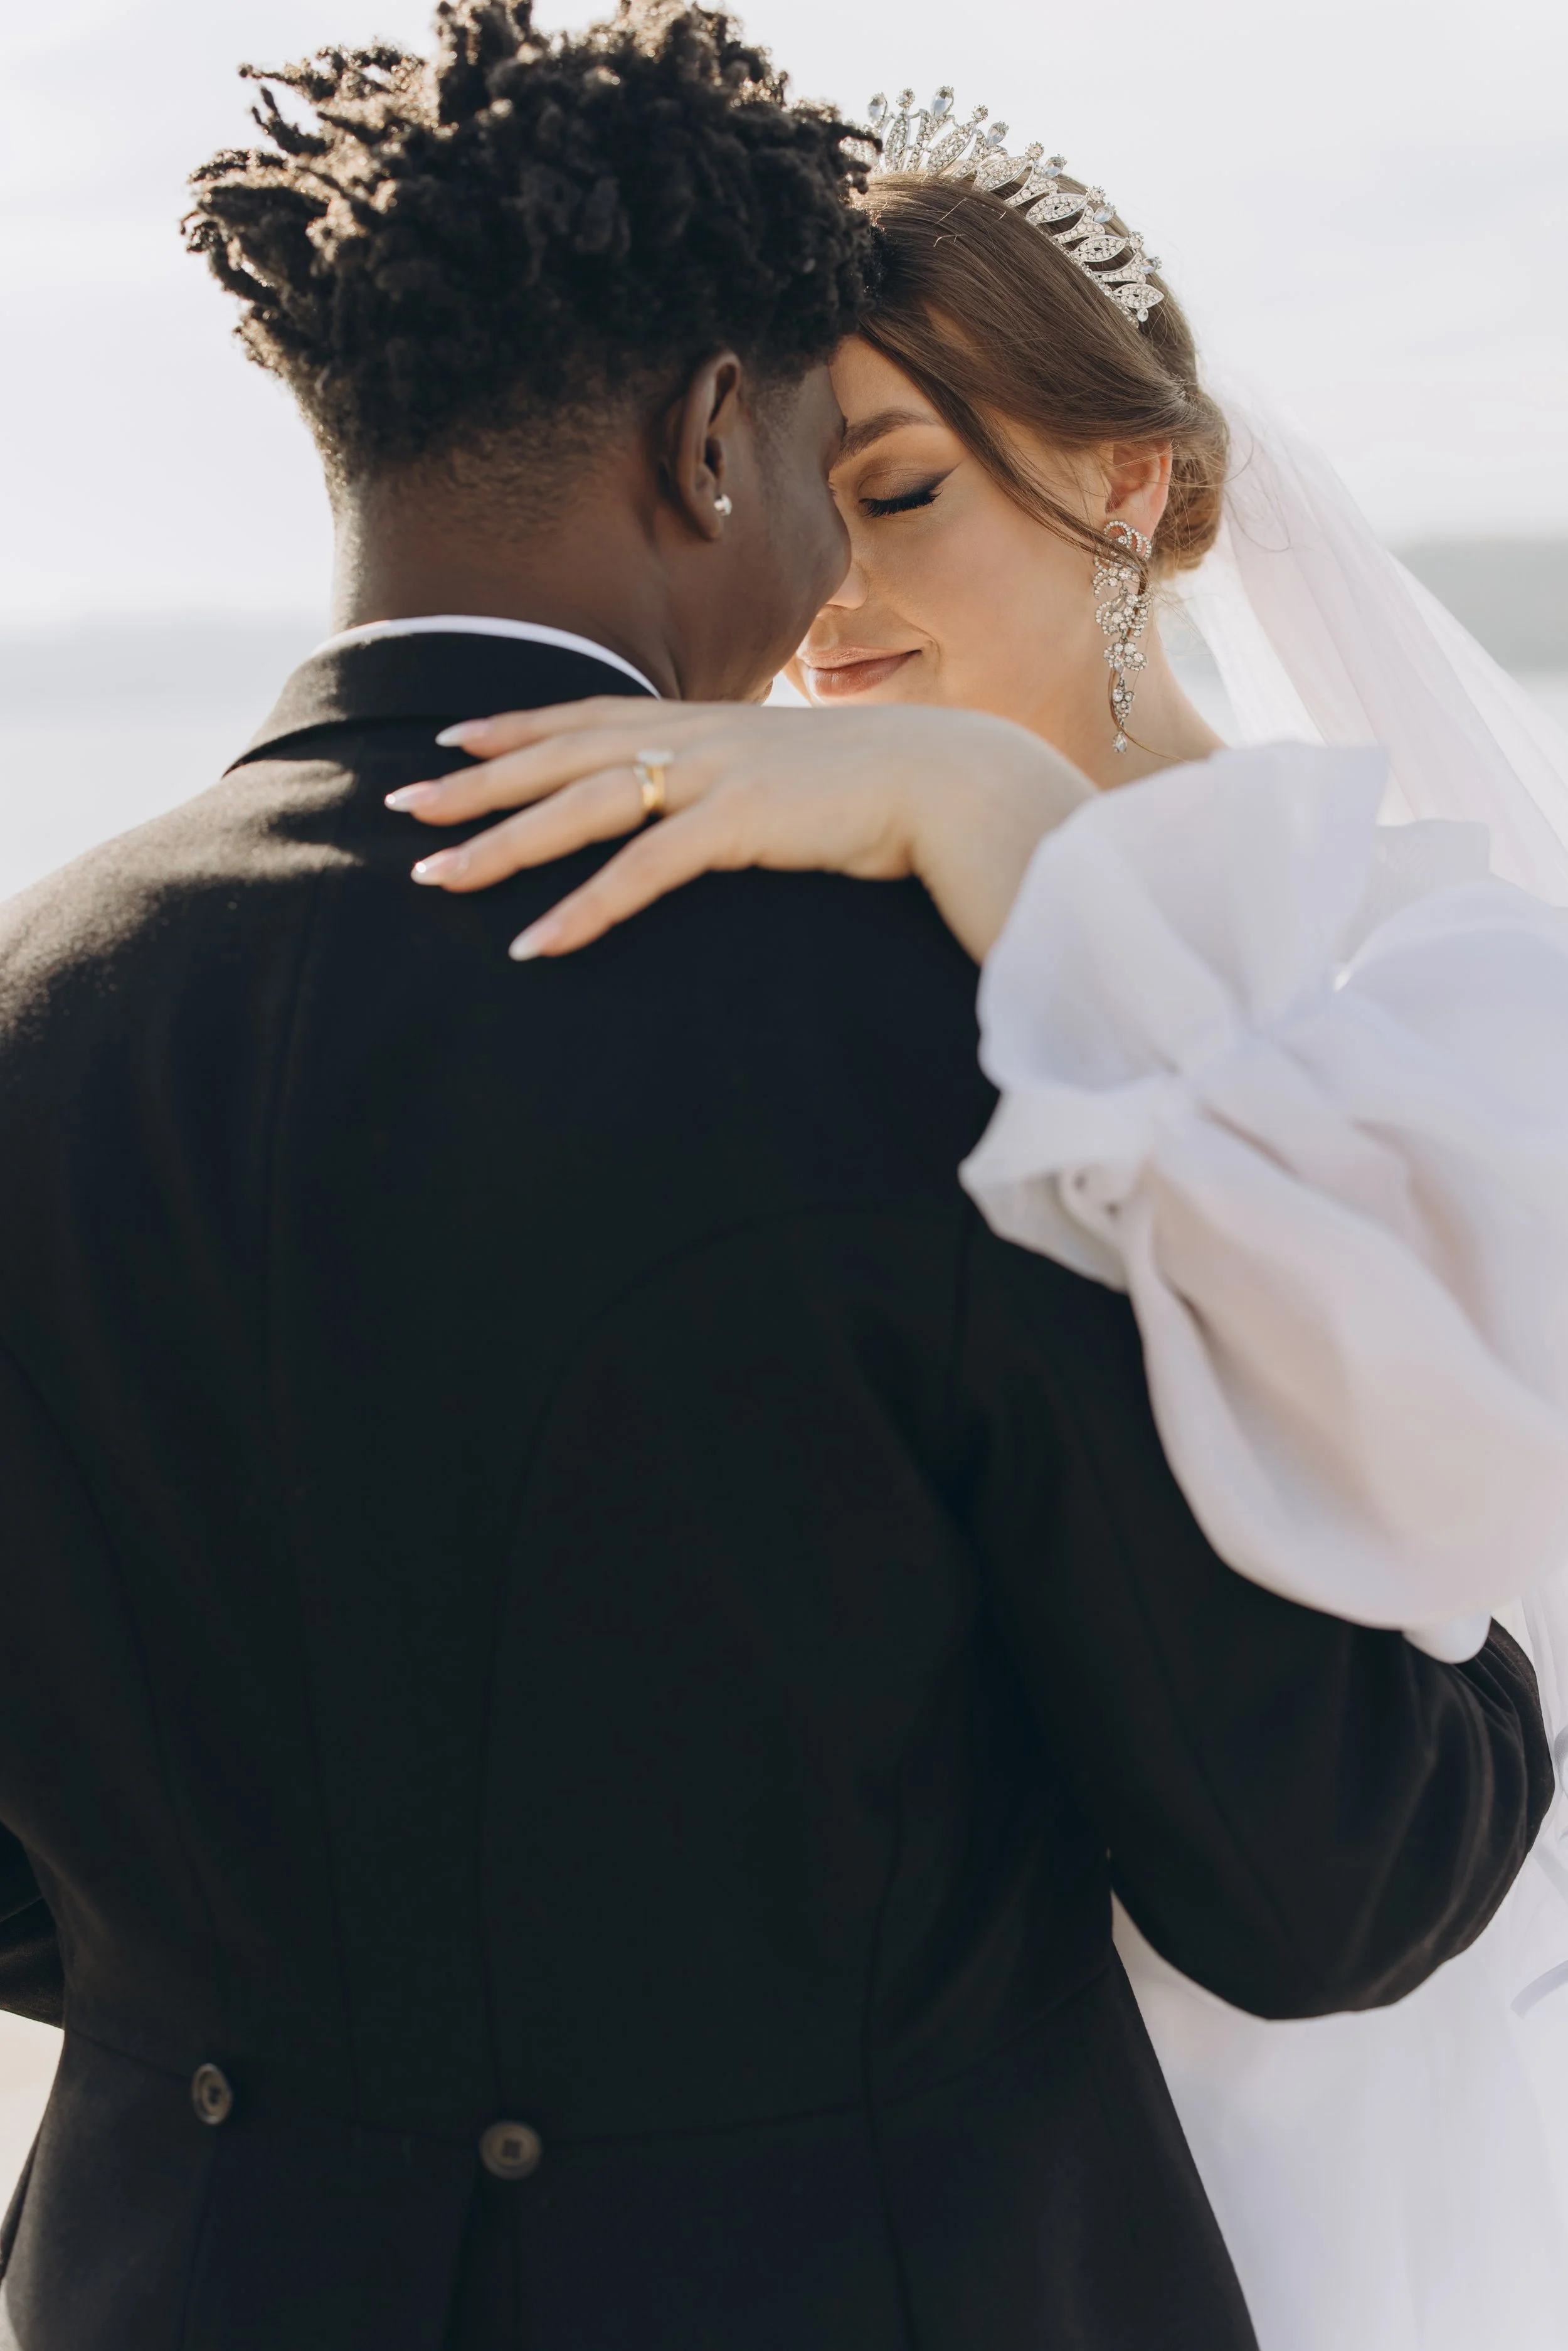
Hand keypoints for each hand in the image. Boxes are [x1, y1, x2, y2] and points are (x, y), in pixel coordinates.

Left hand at [386, 698, 1092, 963]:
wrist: (955, 780)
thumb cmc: (885, 786)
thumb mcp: (797, 768)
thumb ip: (746, 777)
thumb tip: (721, 803)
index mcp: (708, 721)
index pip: (590, 714)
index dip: (517, 726)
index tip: (453, 738)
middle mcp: (698, 736)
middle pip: (561, 756)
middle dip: (476, 783)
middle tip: (402, 806)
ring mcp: (715, 775)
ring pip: (581, 807)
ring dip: (504, 845)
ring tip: (437, 878)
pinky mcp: (740, 823)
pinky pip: (642, 871)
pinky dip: (584, 908)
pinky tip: (535, 943)